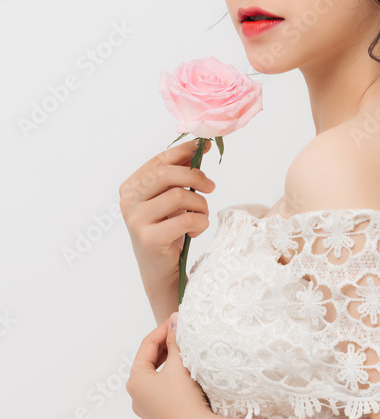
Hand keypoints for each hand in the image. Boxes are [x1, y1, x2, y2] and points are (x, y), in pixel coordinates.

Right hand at [119, 139, 215, 296]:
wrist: (160, 271)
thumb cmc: (167, 232)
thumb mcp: (171, 201)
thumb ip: (178, 176)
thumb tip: (199, 147)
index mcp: (130, 188)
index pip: (159, 161)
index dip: (184, 151)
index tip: (206, 147)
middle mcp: (127, 201)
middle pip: (168, 174)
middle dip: (196, 177)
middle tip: (211, 187)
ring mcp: (135, 220)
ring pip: (180, 195)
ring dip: (200, 205)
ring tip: (201, 216)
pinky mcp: (149, 238)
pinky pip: (186, 220)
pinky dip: (200, 223)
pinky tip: (196, 232)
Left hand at [125, 313, 211, 418]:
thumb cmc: (184, 397)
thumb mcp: (178, 364)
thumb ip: (174, 340)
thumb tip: (173, 319)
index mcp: (134, 381)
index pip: (147, 346)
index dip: (163, 329)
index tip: (178, 319)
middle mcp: (136, 396)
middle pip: (149, 362)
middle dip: (166, 346)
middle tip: (182, 332)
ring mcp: (147, 409)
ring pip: (157, 376)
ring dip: (170, 361)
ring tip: (185, 349)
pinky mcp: (160, 417)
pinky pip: (163, 390)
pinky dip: (172, 377)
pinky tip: (185, 372)